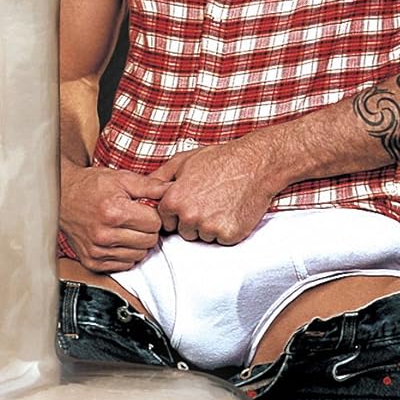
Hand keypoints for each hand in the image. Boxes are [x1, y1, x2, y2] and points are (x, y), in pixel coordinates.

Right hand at [59, 164, 169, 273]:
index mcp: (113, 212)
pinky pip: (124, 265)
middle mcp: (104, 235)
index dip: (152, 214)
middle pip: (149, 241)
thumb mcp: (122, 179)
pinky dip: (125, 253)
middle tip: (135, 218)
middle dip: (147, 229)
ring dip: (137, 242)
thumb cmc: (92, 186)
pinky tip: (116, 239)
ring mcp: (97, 251)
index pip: (154, 223)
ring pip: (139, 255)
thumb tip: (172, 190)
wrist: (62, 197)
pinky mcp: (92, 262)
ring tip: (125, 228)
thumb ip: (150, 186)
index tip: (143, 209)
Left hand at [152, 137, 278, 244]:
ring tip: (222, 203)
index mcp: (174, 200)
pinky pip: (221, 240)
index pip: (165, 221)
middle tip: (210, 200)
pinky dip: (227, 229)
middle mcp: (189, 216)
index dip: (178, 212)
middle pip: (183, 232)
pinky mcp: (229, 235)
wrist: (255, 164)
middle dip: (193, 221)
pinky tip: (232, 210)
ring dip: (210, 226)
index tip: (191, 201)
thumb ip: (159, 177)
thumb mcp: (183, 161)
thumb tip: (143, 189)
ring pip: (203, 237)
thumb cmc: (220, 159)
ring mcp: (209, 227)